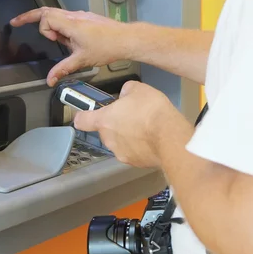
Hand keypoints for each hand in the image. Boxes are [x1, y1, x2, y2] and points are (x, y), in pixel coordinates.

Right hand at [10, 7, 126, 85]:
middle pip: (47, 10)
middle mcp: (74, 16)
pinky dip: (61, 26)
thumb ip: (63, 69)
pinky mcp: (86, 17)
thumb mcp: (82, 60)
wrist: (126, 39)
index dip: (43, 29)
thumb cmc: (106, 47)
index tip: (52, 41)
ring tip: (55, 40)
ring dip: (51, 25)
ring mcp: (80, 15)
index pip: (46, 17)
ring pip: (57, 13)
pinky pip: (67, 18)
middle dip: (31, 16)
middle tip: (17, 22)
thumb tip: (49, 80)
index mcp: (71, 23)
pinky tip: (69, 40)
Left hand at [74, 81, 192, 167]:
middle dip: (116, 125)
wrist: (170, 136)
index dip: (82, 117)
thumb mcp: (139, 89)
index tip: (84, 116)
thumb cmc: (150, 109)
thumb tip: (125, 97)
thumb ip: (127, 91)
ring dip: (128, 137)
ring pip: (120, 143)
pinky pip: (134, 153)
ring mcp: (122, 154)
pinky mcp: (136, 164)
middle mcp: (109, 140)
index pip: (82, 121)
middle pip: (106, 132)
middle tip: (132, 117)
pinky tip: (152, 140)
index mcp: (105, 120)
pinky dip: (140, 148)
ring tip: (145, 129)